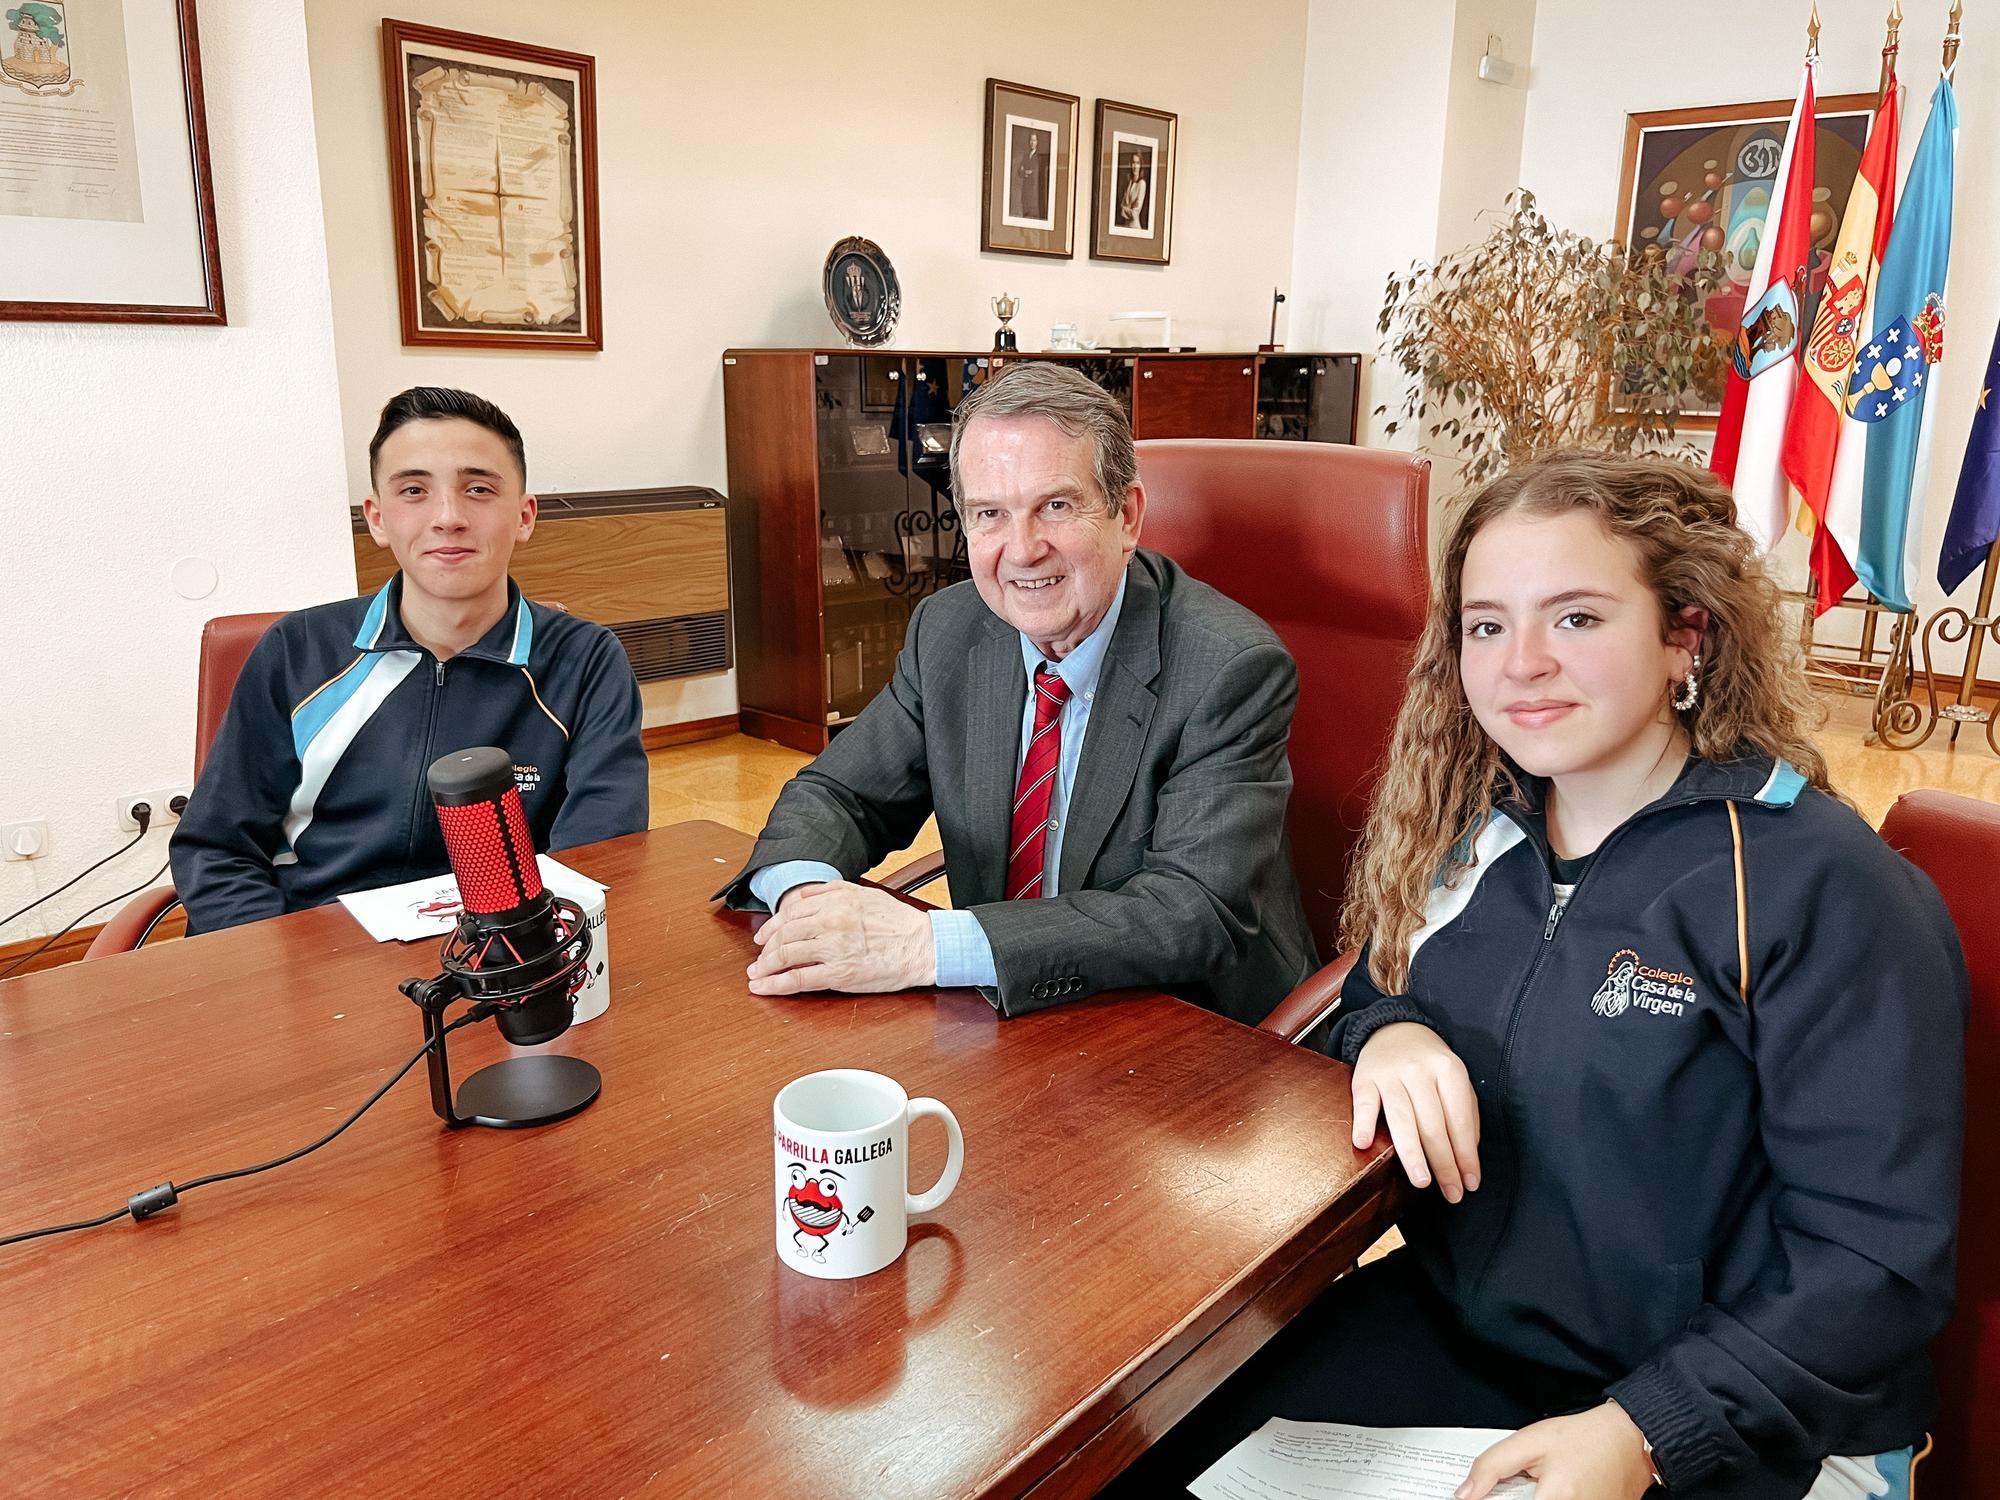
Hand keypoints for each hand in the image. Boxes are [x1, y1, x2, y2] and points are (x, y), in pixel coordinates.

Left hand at [747, 881, 934, 995]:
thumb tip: (802, 895)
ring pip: (786, 955)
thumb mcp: (864, 893)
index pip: (790, 912)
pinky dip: (776, 985)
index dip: (772, 926)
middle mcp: (830, 921)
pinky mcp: (839, 974)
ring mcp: (833, 948)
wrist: (923, 946)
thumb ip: (830, 891)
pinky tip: (764, 988)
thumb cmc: (898, 922)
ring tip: (757, 974)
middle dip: (765, 948)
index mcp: (835, 901)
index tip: (764, 936)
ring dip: (765, 967)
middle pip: (784, 934)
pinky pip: (799, 980)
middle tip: (759, 958)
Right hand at [1351, 1021, 1480, 1201]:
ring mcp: (1390, 1074)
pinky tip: (1364, 1144)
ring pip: (1402, 1119)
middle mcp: (1420, 1071)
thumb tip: (1468, 1156)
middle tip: (1452, 1193)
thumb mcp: (1455, 1079)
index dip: (1466, 1156)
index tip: (1470, 1183)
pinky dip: (1363, 1123)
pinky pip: (1364, 1103)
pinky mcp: (1364, 1077)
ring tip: (1422, 1181)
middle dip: (1445, 1164)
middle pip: (1433, 1125)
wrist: (1395, 1029)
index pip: (1460, 1121)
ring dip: (1413, 1154)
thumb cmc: (1430, 1063)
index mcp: (1449, 1070)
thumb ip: (1466, 1113)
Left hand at [1458, 1402, 1656, 1499]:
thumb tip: (1464, 1495)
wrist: (1629, 1440)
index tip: (1478, 1496)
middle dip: (1513, 1497)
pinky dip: (1546, 1498)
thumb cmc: (1582, 1438)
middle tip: (1513, 1484)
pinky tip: (1547, 1489)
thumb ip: (1492, 1467)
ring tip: (1538, 1484)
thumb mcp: (1530, 1441)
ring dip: (1530, 1496)